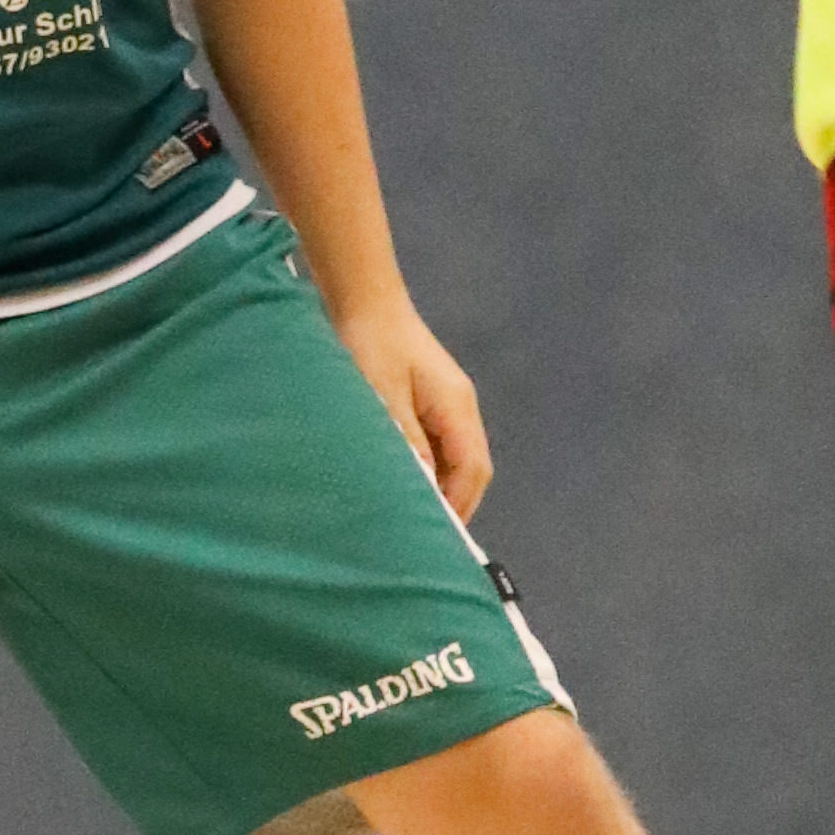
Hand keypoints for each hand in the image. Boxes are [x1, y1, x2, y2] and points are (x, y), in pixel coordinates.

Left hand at [338, 291, 492, 518]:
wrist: (361, 299)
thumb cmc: (370, 343)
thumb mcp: (383, 394)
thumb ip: (405, 439)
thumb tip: (424, 485)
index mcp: (457, 407)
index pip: (473, 469)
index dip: (458, 506)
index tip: (436, 535)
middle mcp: (460, 409)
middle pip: (470, 469)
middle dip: (451, 503)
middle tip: (421, 535)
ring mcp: (445, 405)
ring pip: (453, 460)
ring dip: (437, 487)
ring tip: (408, 515)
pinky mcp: (427, 403)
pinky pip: (436, 447)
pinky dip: (424, 469)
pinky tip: (400, 481)